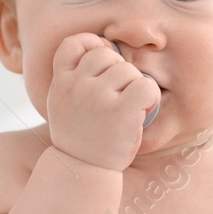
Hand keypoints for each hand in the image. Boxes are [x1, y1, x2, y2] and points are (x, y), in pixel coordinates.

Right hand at [45, 33, 160, 170]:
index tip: (102, 65)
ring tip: (128, 108)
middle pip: (106, 53)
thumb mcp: (63, 103)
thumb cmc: (81, 136)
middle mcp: (76, 85)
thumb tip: (106, 46)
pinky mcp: (120, 111)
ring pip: (128, 69)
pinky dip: (151, 97)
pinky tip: (142, 111)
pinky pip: (145, 86)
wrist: (82, 170)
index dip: (92, 45)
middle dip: (118, 70)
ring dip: (134, 86)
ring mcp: (97, 97)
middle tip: (118, 97)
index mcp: (61, 82)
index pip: (73, 43)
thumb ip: (74, 76)